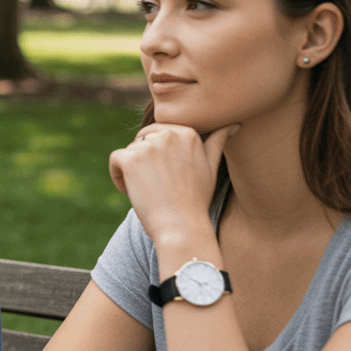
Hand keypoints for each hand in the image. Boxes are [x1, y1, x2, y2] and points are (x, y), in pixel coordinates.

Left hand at [108, 123, 238, 244]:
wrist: (181, 227)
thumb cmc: (196, 199)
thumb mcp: (212, 167)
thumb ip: (217, 142)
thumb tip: (235, 124)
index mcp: (188, 132)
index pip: (160, 132)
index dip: (158, 153)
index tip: (165, 174)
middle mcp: (168, 134)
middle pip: (143, 138)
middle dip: (144, 158)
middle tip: (156, 183)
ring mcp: (148, 146)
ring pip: (130, 150)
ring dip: (132, 169)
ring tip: (147, 189)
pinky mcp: (130, 158)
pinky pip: (115, 158)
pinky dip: (116, 175)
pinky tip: (128, 190)